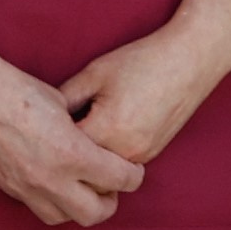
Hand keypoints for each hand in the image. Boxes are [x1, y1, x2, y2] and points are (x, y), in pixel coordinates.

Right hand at [0, 43, 145, 229]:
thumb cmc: (15, 90)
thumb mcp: (62, 102)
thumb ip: (82, 129)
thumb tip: (94, 138)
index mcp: (73, 154)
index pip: (120, 179)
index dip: (133, 175)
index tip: (133, 169)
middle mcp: (51, 179)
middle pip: (95, 213)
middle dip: (109, 202)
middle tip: (111, 186)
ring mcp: (26, 188)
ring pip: (63, 218)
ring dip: (77, 207)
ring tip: (81, 188)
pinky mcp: (6, 188)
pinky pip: (35, 206)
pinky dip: (50, 200)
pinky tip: (52, 181)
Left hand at [59, 6, 230, 172]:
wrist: (191, 60)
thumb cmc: (142, 61)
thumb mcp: (95, 73)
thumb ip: (65, 97)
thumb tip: (43, 117)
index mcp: (106, 130)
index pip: (63, 149)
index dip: (48, 137)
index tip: (40, 127)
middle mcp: (124, 151)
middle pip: (81, 166)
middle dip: (67, 152)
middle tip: (52, 134)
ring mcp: (141, 156)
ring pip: (101, 169)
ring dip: (88, 156)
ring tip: (78, 131)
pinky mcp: (151, 154)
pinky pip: (119, 162)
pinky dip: (107, 153)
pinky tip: (103, 130)